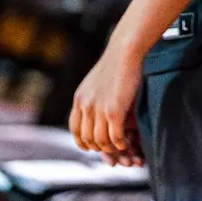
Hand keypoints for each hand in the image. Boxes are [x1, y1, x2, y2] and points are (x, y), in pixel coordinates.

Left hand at [69, 38, 144, 166]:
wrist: (124, 51)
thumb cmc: (115, 63)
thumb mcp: (94, 81)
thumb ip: (91, 96)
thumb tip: (93, 108)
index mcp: (79, 99)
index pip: (75, 129)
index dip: (82, 142)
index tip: (90, 147)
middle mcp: (85, 106)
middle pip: (87, 138)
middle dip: (98, 147)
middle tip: (110, 149)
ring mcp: (99, 110)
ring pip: (101, 141)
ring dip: (110, 147)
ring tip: (119, 147)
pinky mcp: (114, 111)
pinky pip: (115, 137)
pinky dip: (120, 144)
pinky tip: (125, 143)